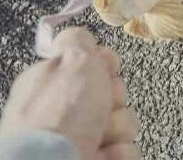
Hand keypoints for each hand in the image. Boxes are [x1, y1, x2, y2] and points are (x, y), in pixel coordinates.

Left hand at [0, 27, 139, 158]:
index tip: (105, 70)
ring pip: (125, 123)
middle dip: (115, 99)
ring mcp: (82, 138)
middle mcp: (67, 111)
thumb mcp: (70, 59)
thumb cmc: (60, 115)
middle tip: (99, 107)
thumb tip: (81, 35)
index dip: (106, 66)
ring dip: (118, 128)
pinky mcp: (97, 159)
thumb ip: (77, 39)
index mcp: (55, 81)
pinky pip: (127, 151)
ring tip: (98, 137)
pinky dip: (118, 153)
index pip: (95, 64)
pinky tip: (102, 154)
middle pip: (115, 93)